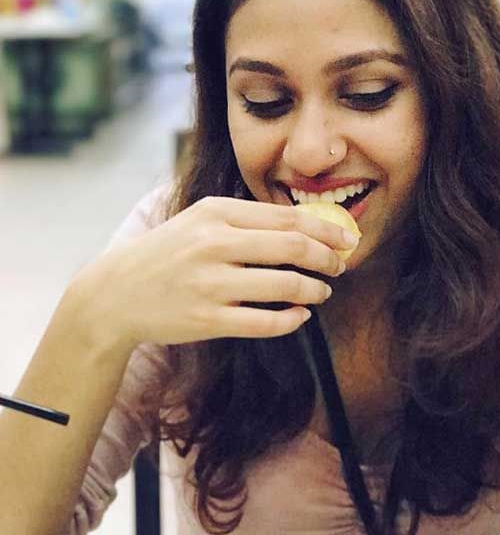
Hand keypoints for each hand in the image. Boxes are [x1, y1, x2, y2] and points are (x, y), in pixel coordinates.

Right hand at [70, 196, 356, 348]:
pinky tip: (300, 315)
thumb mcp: (200, 220)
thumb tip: (306, 226)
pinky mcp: (207, 319)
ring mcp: (210, 283)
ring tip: (322, 291)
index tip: (347, 238)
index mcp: (216, 213)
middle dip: (327, 258)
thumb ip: (246, 219)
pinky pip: (265, 321)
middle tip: (340, 266)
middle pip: (292, 246)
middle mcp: (213, 244)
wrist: (117, 292)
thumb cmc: (169, 253)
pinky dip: (292, 319)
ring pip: (284, 285)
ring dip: (314, 290)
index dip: (325, 229)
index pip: (286, 217)